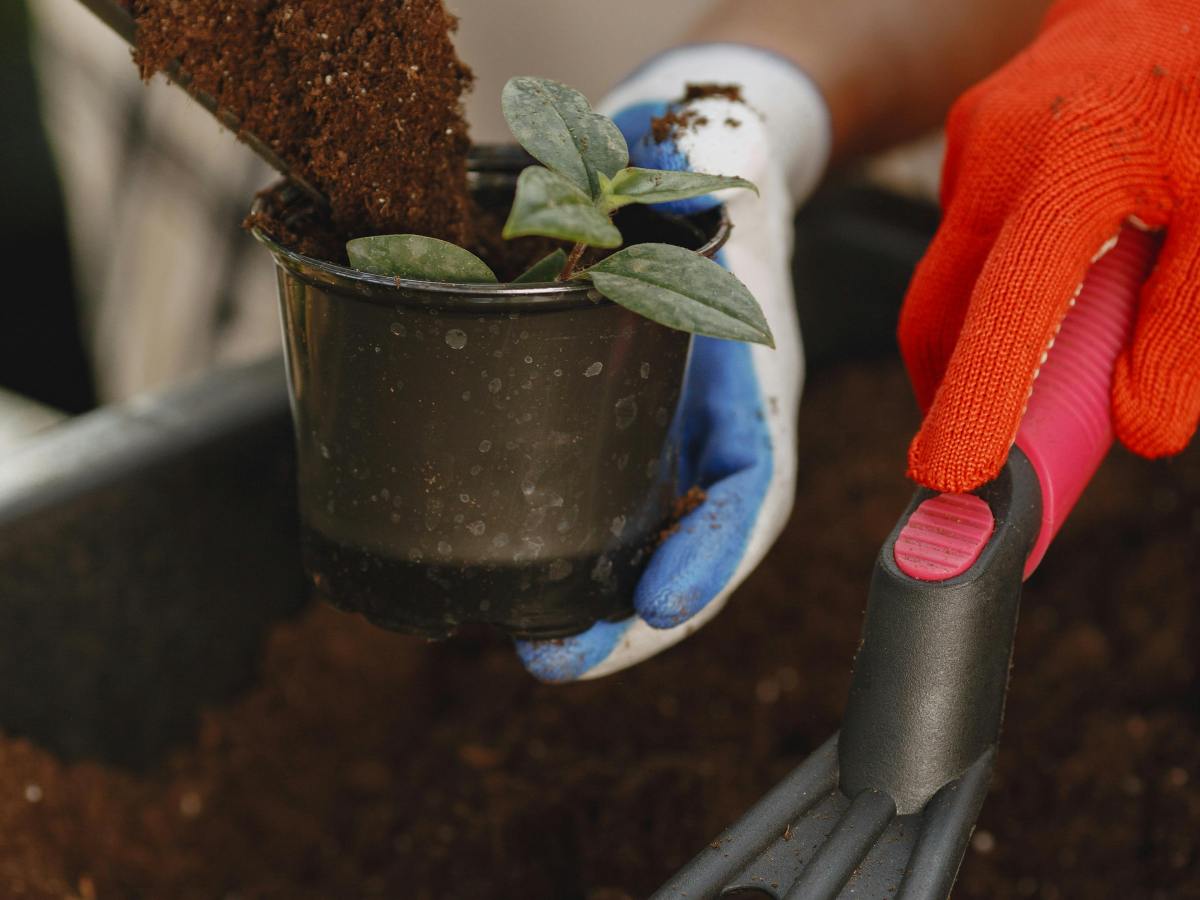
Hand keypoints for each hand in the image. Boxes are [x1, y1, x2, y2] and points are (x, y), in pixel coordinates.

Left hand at [516, 45, 830, 680]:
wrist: (679, 168)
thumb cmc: (704, 179)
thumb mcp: (713, 180)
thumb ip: (711, 184)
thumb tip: (709, 164)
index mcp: (751, 392)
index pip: (749, 494)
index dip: (708, 559)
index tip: (655, 606)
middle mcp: (707, 432)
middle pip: (685, 549)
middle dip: (627, 621)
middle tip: (553, 661)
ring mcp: (658, 437)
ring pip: (636, 545)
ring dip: (589, 607)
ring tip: (526, 644)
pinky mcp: (608, 427)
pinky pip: (592, 506)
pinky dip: (559, 552)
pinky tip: (511, 576)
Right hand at [899, 0, 1199, 492]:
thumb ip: (1191, 321)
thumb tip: (1141, 429)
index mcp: (1075, 159)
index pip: (1010, 304)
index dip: (977, 398)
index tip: (953, 478)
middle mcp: (997, 152)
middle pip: (940, 310)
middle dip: (952, 393)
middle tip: (983, 455)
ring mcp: (971, 147)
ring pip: (951, 283)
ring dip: (982, 341)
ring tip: (1043, 364)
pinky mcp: (967, 147)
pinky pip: (966, 244)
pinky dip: (995, 293)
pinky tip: (1054, 286)